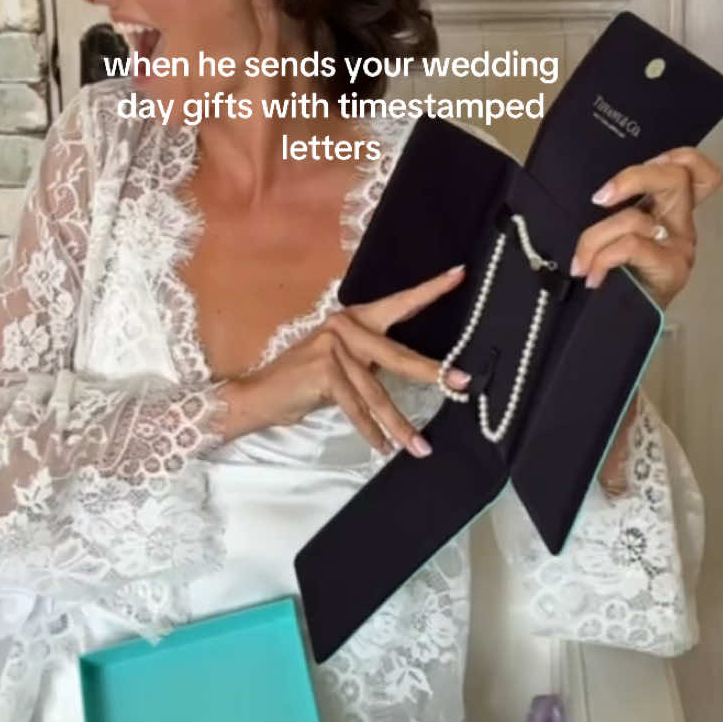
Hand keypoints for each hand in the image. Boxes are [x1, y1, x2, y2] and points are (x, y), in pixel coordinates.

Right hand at [218, 265, 469, 456]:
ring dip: (398, 423)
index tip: (460, 274)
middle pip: (396, 353)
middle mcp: (344, 326)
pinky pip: (355, 407)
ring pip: (376, 391)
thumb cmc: (303, 382)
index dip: (429, 290)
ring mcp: (332, 347)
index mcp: (353, 318)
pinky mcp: (323, 372)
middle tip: (462, 382)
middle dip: (431, 372)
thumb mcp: (342, 363)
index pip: (397, 303)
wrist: (260, 395)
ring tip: (420, 446)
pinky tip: (382, 447)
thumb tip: (410, 371)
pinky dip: (370, 431)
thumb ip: (370, 361)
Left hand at [570, 147, 722, 308]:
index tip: (645, 166)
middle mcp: (680, 225)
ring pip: (636, 218)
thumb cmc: (621, 279)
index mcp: (669, 212)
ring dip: (595, 238)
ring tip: (581, 262)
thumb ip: (616, 213)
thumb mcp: (617, 237)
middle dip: (631, 177)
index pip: (697, 170)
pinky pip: (631, 246)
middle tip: (600, 198)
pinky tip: (592, 275)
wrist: (624, 327)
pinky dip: (602, 257)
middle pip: (676, 176)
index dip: (679, 157)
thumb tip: (591, 194)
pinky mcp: (671, 269)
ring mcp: (679, 247)